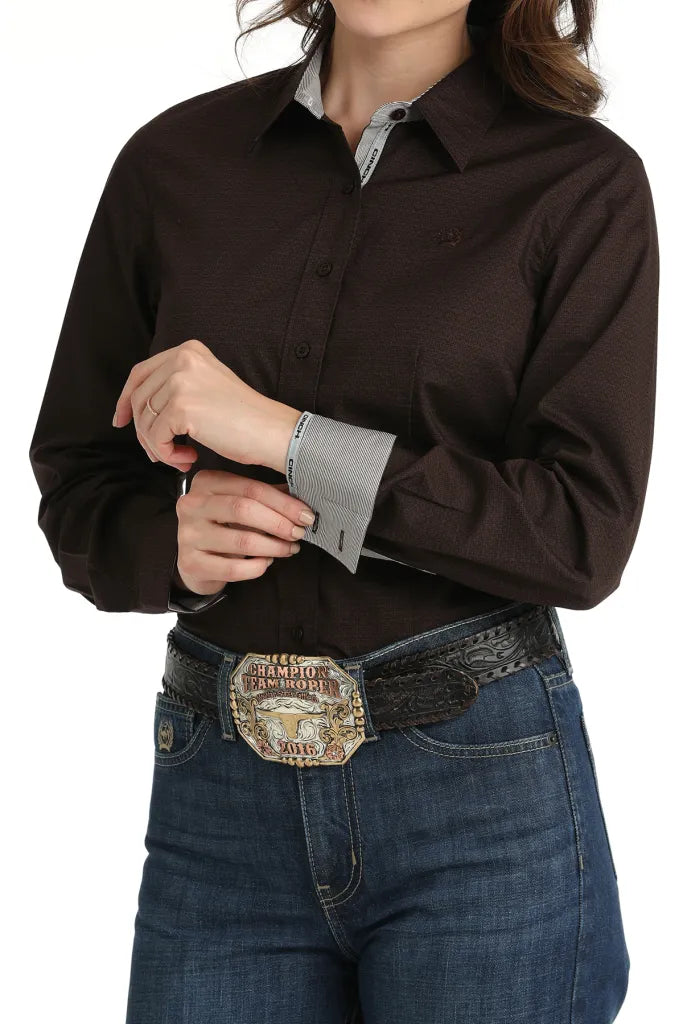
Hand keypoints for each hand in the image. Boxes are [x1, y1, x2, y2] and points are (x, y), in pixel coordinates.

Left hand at [112, 338, 300, 472]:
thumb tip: (136, 409)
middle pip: (138, 399)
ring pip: (145, 422)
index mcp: (188, 351)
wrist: (271, 431)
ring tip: (180, 457)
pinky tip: (188, 459)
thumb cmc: (245, 419)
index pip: (140, 373)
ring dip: (158, 447)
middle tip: (160, 453)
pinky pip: (156, 438)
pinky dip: (167, 455)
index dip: (124, 400)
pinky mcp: (182, 407)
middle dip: (143, 432)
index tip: (120, 420)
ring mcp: (180, 382)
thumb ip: (175, 386)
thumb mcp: (207, 386)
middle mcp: (182, 360)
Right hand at [174, 470, 314, 595]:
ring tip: (289, 549)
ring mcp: (188, 534)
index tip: (306, 515)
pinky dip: (256, 567)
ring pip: (241, 540)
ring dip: (273, 547)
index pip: (251, 488)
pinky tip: (266, 562)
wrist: (196, 561)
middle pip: (244, 509)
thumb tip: (304, 495)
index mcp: (207, 482)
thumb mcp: (242, 504)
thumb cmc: (224, 526)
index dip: (283, 503)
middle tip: (298, 533)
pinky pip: (233, 568)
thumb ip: (268, 497)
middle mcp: (192, 504)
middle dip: (279, 523)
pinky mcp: (191, 563)